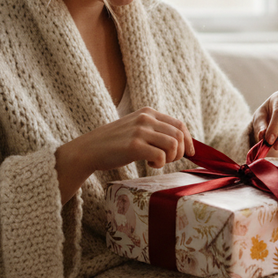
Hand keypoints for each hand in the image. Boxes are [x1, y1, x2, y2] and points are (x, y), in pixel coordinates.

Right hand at [55, 108, 193, 202]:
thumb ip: (155, 131)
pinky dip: (160, 164)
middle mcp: (145, 118)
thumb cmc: (114, 143)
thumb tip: (182, 143)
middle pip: (179, 135)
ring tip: (157, 162)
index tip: (189, 153)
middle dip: (180, 152)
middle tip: (168, 160)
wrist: (88, 150)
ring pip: (173, 145)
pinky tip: (149, 165)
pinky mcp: (134, 146)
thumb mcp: (136, 129)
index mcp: (148, 112)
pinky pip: (161, 156)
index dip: (189, 140)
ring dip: (170, 158)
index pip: (179, 124)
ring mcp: (140, 131)